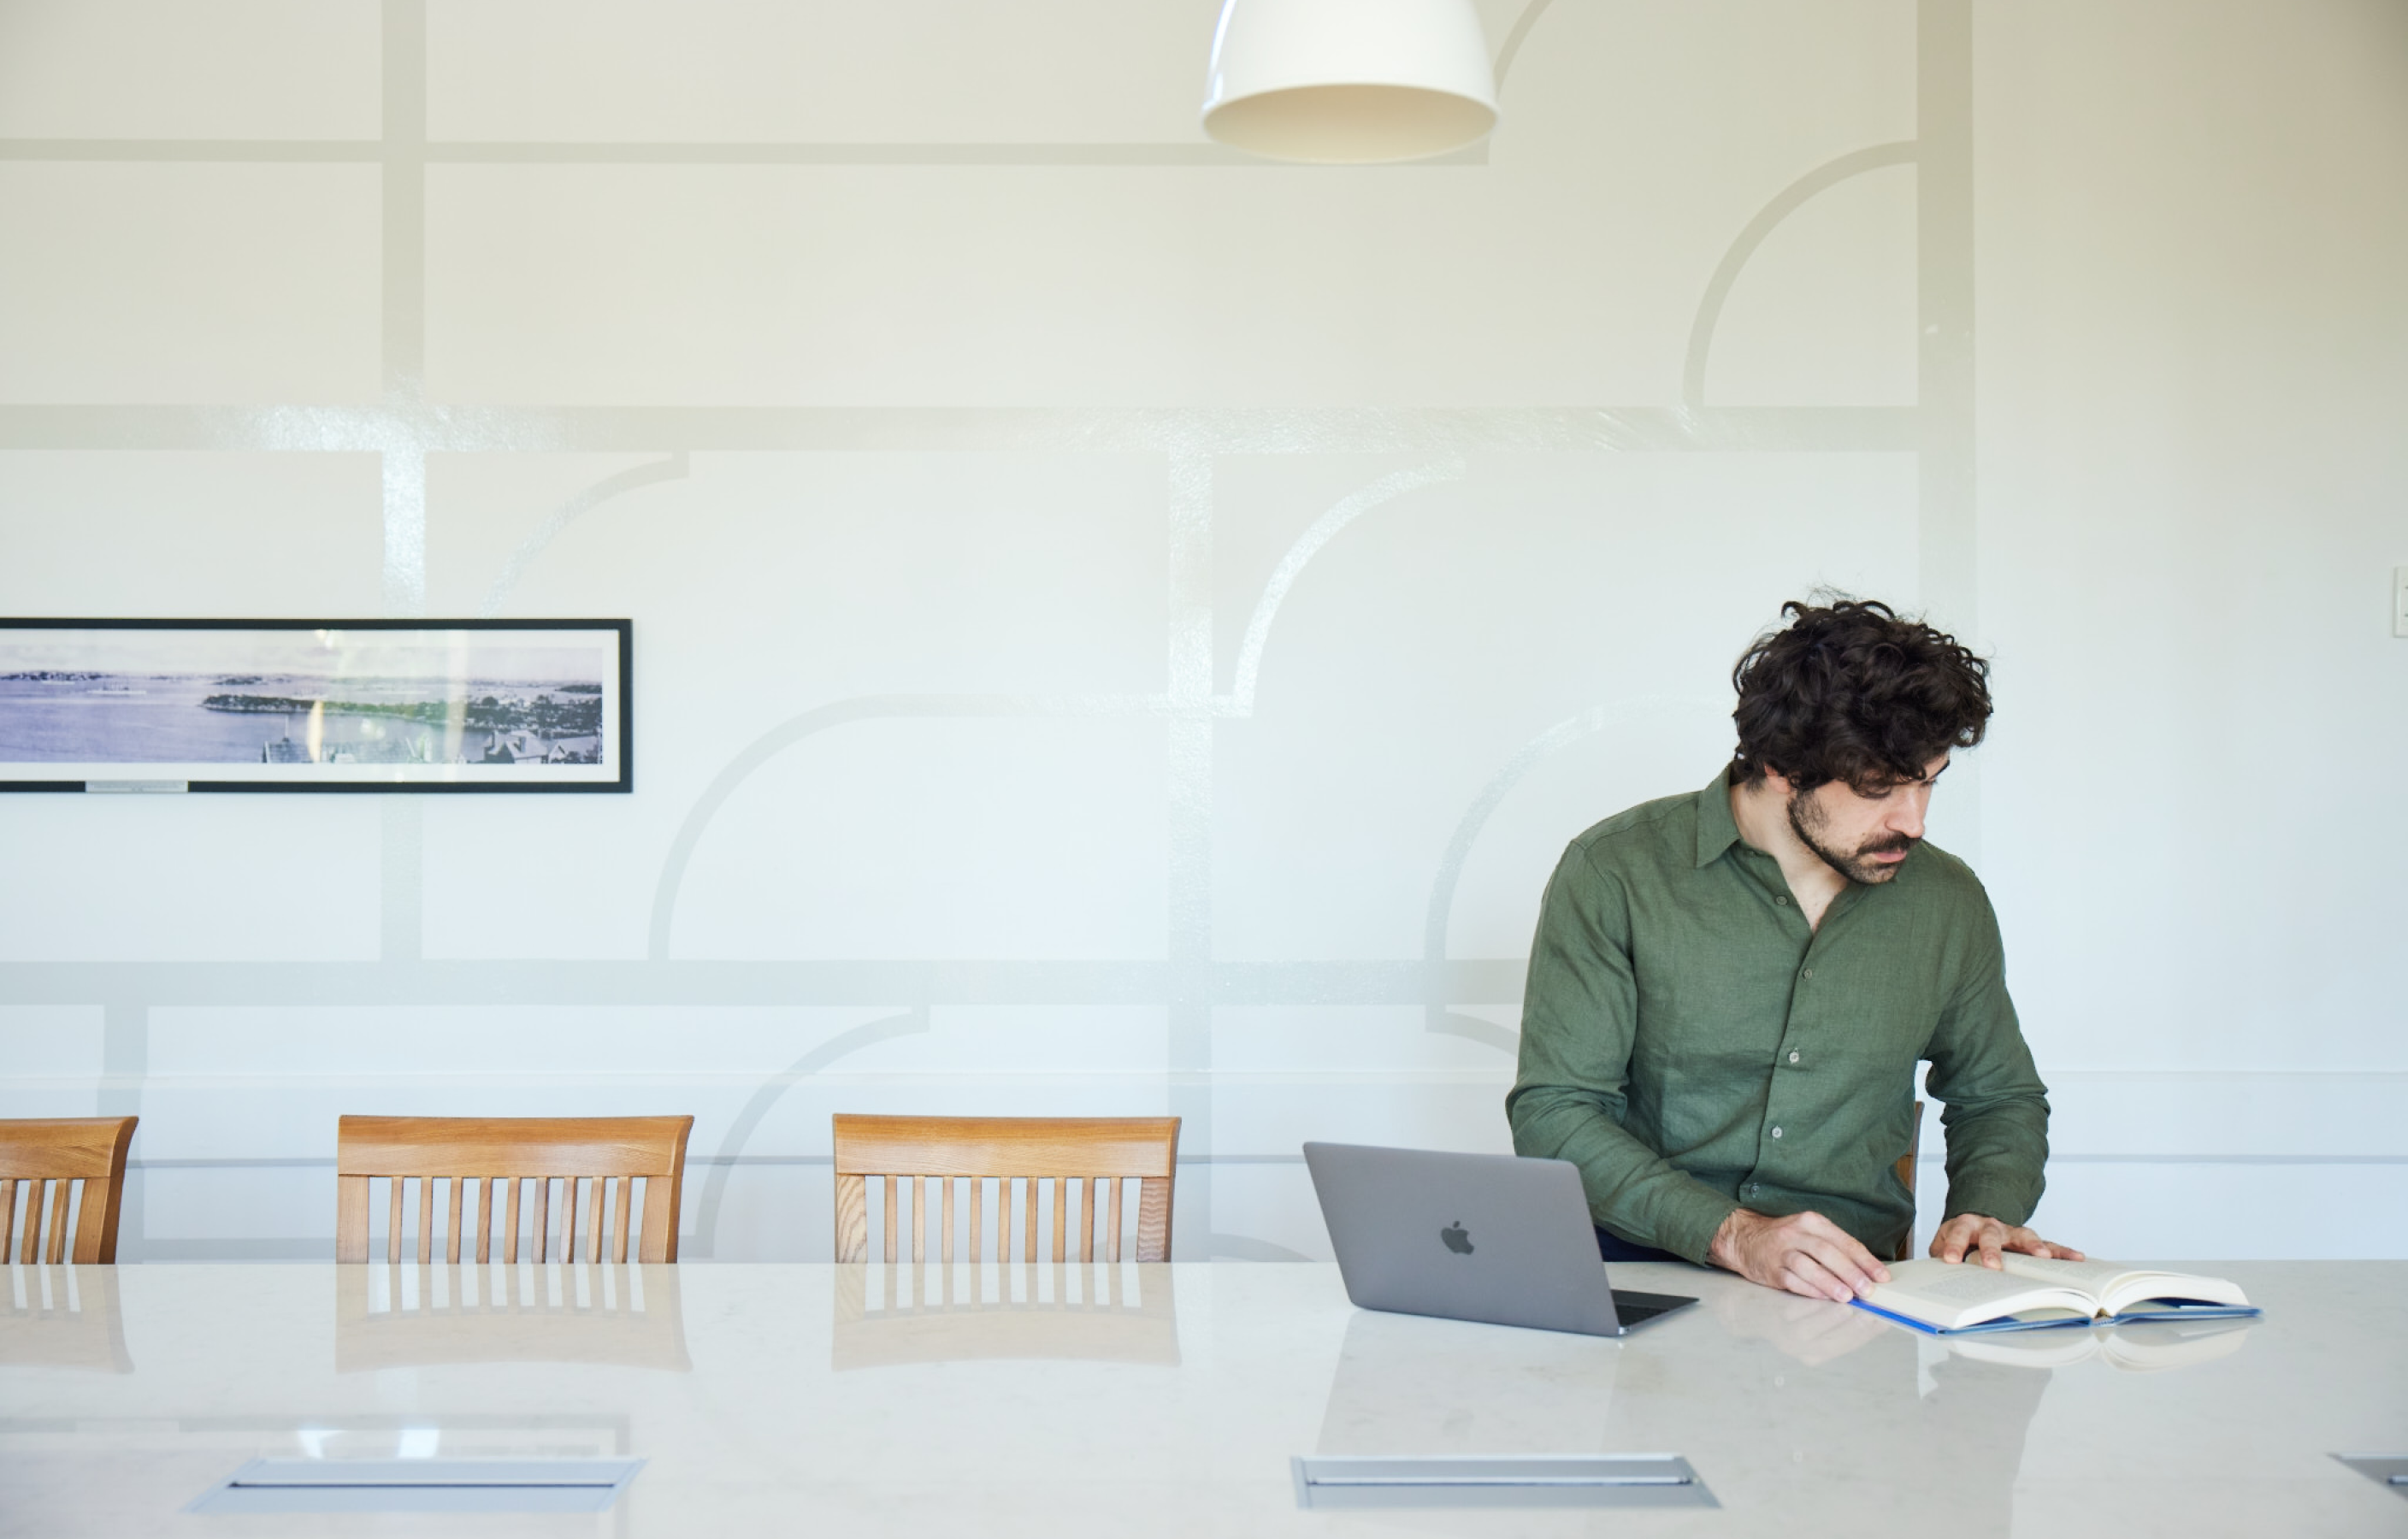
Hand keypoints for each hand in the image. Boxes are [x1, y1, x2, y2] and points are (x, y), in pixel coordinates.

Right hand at [1709, 1207, 1890, 1303]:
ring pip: (1808, 1266)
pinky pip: (1792, 1281)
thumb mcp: (1810, 1233)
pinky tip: (1824, 1298)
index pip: (1844, 1240)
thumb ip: (1836, 1250)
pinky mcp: (1771, 1270)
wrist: (1745, 1239)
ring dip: (1830, 1282)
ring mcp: (1781, 1251)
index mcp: (1812, 1222)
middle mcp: (1796, 1233)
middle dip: (1850, 1272)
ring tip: (1847, 1297)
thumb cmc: (1786, 1239)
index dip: (1865, 1260)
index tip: (1881, 1277)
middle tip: (1867, 1289)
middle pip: (1826, 1252)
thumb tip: (1867, 1274)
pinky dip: (1810, 1290)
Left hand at [1929, 1213, 2083, 1268]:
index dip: (1953, 1246)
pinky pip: (2048, 1244)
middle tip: (1992, 1266)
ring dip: (2034, 1245)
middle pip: (1991, 1235)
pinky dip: (2061, 1251)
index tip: (1949, 1259)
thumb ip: (1940, 1257)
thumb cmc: (1959, 1237)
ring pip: (2024, 1235)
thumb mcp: (1942, 1244)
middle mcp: (1989, 1225)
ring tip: (2043, 1256)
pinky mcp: (2028, 1239)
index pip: (1957, 1234)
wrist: (1975, 1219)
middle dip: (1992, 1250)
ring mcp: (2010, 1231)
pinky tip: (2076, 1258)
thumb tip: (1936, 1279)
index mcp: (1964, 1225)